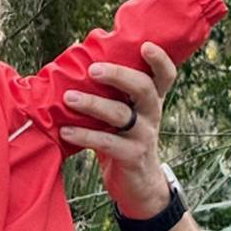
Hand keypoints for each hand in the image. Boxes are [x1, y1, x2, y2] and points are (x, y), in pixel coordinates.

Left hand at [62, 44, 175, 218]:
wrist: (139, 185)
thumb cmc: (123, 138)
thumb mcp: (124, 114)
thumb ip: (110, 91)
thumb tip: (77, 55)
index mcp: (151, 99)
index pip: (165, 75)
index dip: (159, 59)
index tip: (145, 45)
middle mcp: (152, 114)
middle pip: (144, 88)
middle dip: (118, 75)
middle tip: (93, 70)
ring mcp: (143, 136)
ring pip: (121, 114)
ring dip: (92, 104)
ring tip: (69, 98)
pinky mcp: (131, 156)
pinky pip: (108, 143)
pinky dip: (85, 135)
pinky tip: (65, 131)